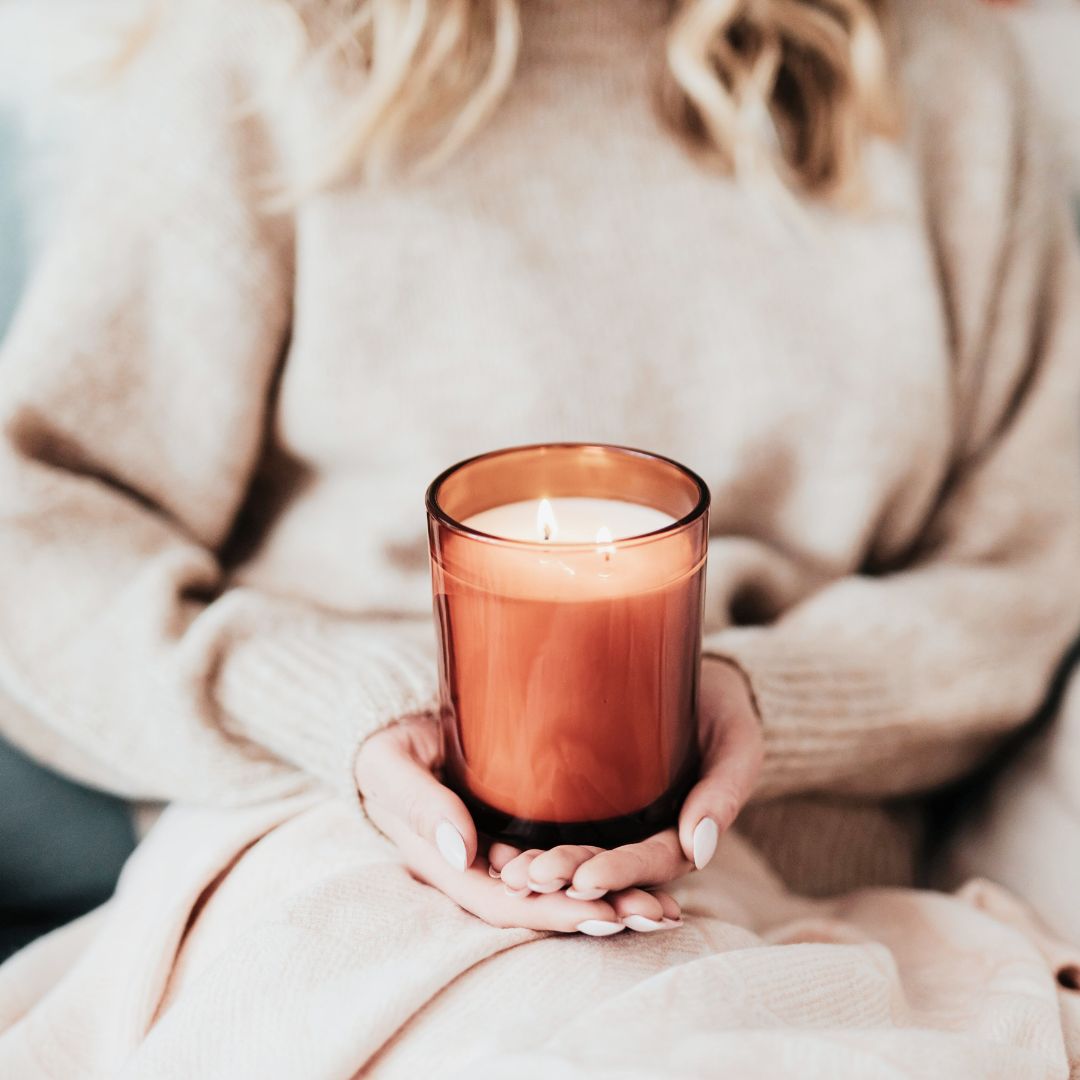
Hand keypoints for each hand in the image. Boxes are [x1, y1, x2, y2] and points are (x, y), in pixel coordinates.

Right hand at [354, 714, 682, 935]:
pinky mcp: (530, 823)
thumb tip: (463, 851)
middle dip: (603, 912)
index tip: (604, 914)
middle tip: (659, 914)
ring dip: (617, 897)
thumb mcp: (389, 767)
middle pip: (549, 903)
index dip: (556, 914)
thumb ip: (418, 803)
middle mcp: (488, 867)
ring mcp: (511, 847)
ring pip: (568, 882)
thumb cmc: (389, 745)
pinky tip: (656, 867)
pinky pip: (574, 851)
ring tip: (669, 905)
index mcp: (452, 866)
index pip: (508, 904)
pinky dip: (611, 865)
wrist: (396, 724)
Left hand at [490, 657, 762, 897]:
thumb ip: (725, 790)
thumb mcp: (736, 742)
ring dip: (541, 866)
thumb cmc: (718, 708)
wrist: (691, 674)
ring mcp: (610, 819)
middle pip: (605, 864)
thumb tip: (701, 850)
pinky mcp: (580, 797)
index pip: (651, 862)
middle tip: (529, 878)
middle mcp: (639, 835)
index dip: (620, 874)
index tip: (585, 881)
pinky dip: (525, 839)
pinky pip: (552, 823)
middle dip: (568, 875)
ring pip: (575, 852)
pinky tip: (493, 846)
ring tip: (506, 872)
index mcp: (679, 834)